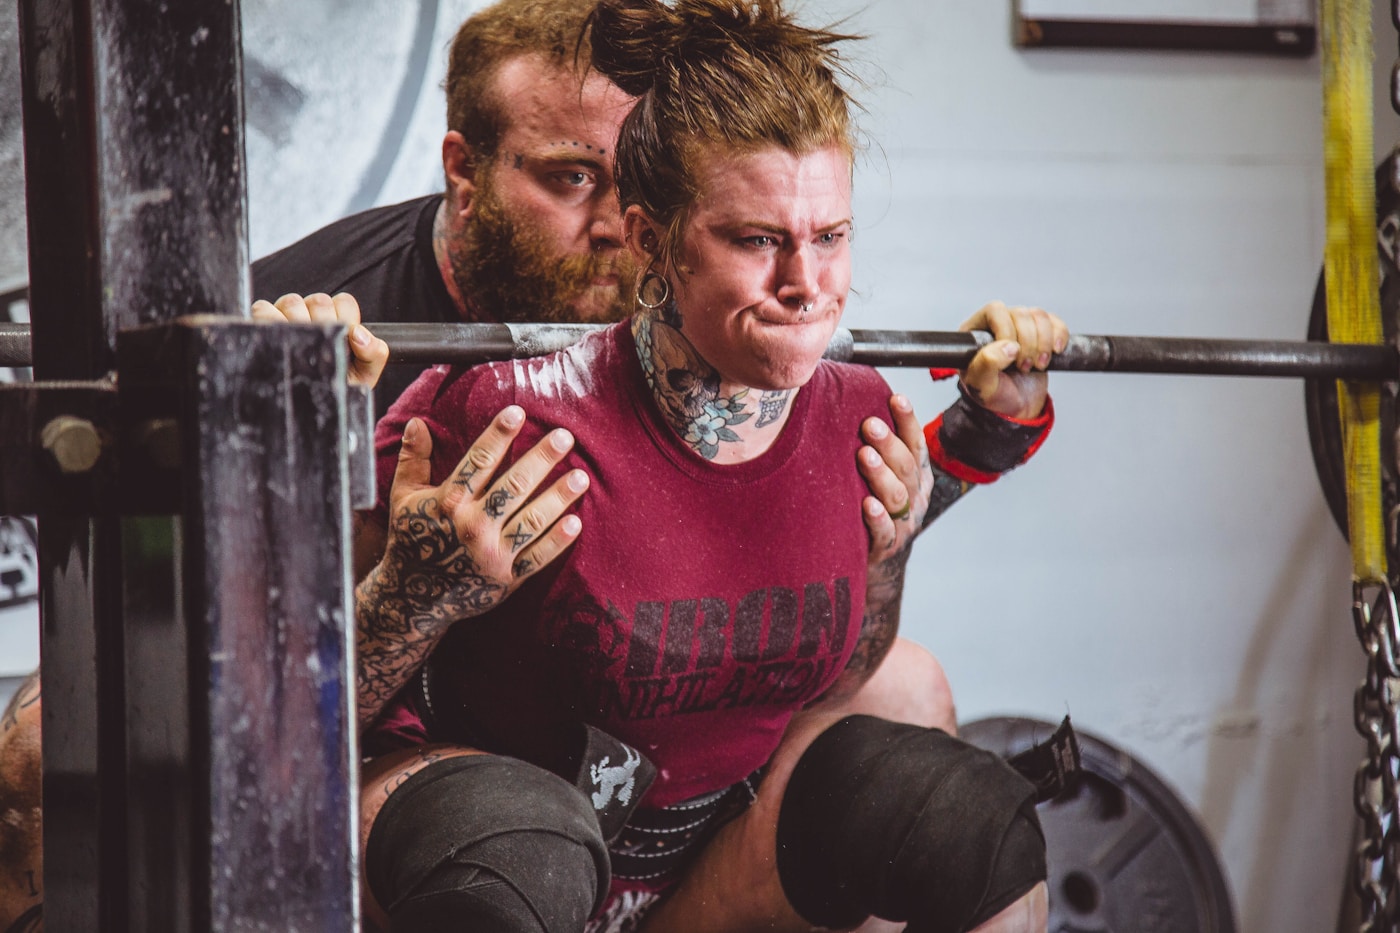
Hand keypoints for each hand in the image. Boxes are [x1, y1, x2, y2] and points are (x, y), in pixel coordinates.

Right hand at [251, 291, 389, 387]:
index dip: (346, 316)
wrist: (316, 406)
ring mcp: (287, 315)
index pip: (344, 301)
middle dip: (323, 323)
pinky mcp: (263, 321)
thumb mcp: (364, 374)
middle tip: (322, 348)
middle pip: (318, 300)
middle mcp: (313, 313)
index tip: (344, 338)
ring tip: (302, 349)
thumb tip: (359, 334)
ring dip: (298, 323)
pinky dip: (270, 321)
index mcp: (338, 319)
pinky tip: (281, 343)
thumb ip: (374, 352)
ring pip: (292, 302)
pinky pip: (263, 309)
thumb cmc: (336, 385)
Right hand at [377, 406, 587, 623]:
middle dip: (541, 459)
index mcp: (448, 503)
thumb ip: (413, 460)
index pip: (478, 461)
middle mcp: (472, 526)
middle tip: (565, 437)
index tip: (518, 412)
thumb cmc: (411, 540)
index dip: (498, 435)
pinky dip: (557, 541)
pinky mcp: (506, 578)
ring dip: (558, 497)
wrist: (414, 600)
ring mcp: (492, 554)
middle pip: (513, 486)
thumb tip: (417, 421)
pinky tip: (576, 522)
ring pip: (532, 519)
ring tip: (581, 476)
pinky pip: (537, 557)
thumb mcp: (403, 498)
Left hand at [858, 394, 932, 569]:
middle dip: (888, 443)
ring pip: (897, 495)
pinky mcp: (887, 545)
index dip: (907, 420)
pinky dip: (877, 518)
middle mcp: (915, 495)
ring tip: (864, 456)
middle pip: (905, 466)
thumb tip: (847, 402)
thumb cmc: (876, 502)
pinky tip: (867, 504)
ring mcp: (904, 522)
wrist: (881, 556)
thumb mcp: (885, 473)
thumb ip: (875, 447)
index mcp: (916, 474)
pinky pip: (885, 531)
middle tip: (869, 425)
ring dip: (881, 474)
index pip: (915, 443)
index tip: (895, 398)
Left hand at [959, 301, 1066, 418]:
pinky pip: (1055, 322)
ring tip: (1037, 365)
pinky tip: (1055, 353)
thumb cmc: (994, 395)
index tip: (1012, 357)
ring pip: (1039, 316)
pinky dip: (1060, 336)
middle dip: (1028, 344)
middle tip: (1025, 367)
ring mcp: (1020, 327)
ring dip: (1044, 343)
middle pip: (1020, 314)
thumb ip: (986, 365)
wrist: (1015, 408)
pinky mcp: (1041, 333)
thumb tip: (1009, 346)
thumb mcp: (981, 386)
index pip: (994, 311)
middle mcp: (997, 324)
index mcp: (976, 332)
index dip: (1007, 331)